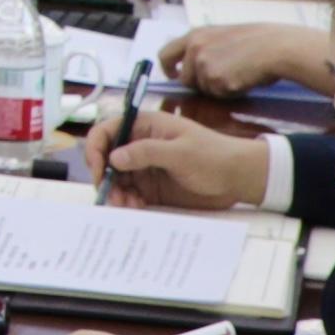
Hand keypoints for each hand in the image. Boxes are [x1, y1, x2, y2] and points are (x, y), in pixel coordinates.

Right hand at [90, 100, 275, 212]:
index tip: (98, 170)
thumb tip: (114, 157)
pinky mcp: (152, 187)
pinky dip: (126, 202)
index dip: (96, 148)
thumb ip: (146, 152)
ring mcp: (145, 168)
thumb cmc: (214, 156)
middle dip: (104, 177)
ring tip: (127, 205)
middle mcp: (140, 146)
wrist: (239, 178)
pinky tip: (135, 207)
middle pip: (106, 159)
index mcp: (145, 127)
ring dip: (115, 193)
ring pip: (116, 180)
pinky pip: (129, 194)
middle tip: (112, 196)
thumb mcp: (181, 152)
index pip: (107, 131)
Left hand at [158, 13, 312, 100]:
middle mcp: (195, 49)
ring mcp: (204, 66)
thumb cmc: (256, 41)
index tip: (173, 76)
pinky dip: (230, 92)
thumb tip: (191, 64)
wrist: (277, 47)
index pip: (164, 54)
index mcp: (195, 35)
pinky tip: (244, 79)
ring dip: (217, 88)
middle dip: (199, 84)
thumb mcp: (222, 35)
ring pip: (203, 89)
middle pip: (184, 80)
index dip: (167, 69)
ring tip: (238, 73)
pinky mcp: (217, 81)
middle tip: (221, 79)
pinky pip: (219, 95)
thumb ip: (203, 47)